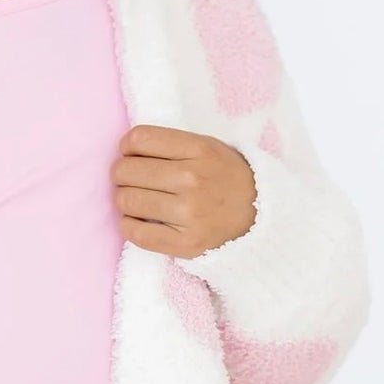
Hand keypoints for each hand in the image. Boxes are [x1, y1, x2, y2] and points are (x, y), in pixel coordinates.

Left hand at [111, 125, 256, 258]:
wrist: (261, 214)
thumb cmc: (225, 177)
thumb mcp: (207, 146)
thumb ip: (170, 144)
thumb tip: (125, 152)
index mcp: (198, 150)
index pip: (138, 139)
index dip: (126, 147)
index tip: (132, 155)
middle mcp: (192, 179)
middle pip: (126, 171)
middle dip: (122, 175)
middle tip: (132, 181)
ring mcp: (189, 213)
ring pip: (127, 201)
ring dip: (124, 200)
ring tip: (137, 200)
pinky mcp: (186, 243)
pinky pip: (136, 234)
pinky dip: (128, 226)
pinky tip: (137, 221)